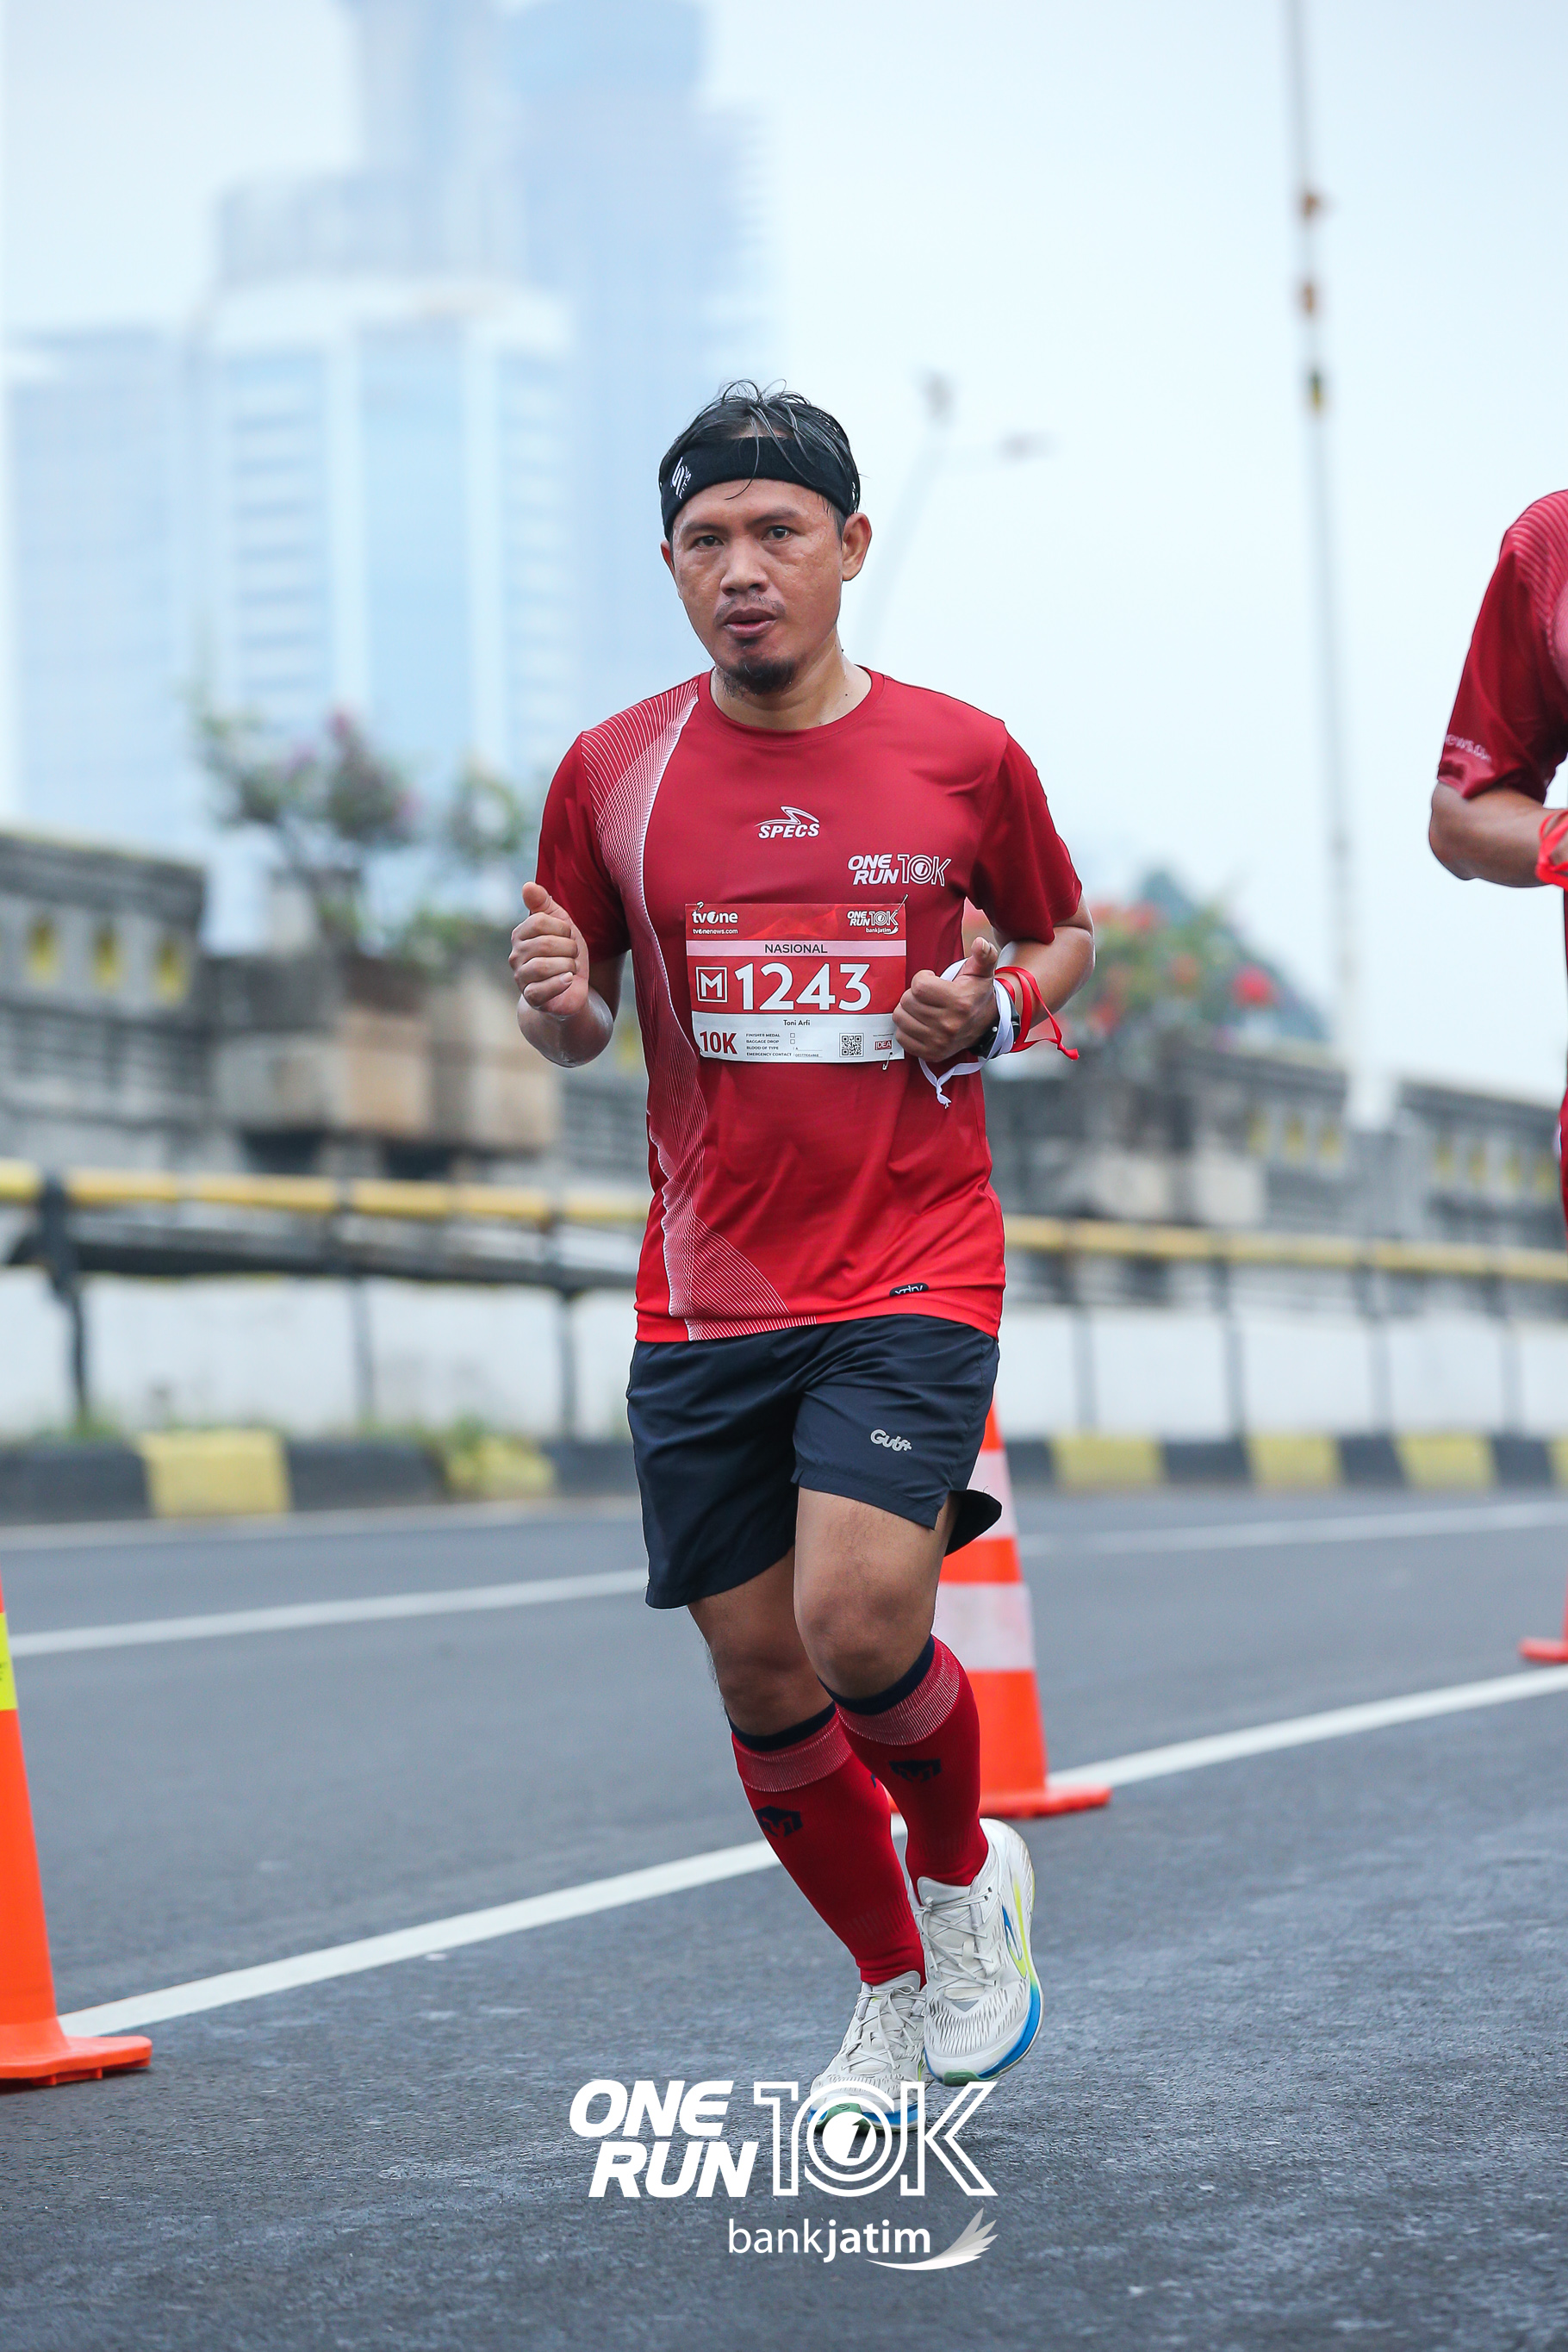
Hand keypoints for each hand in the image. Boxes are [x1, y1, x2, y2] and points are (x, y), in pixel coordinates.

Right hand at [510, 882, 589, 1021]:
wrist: (571, 989)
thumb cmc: (565, 954)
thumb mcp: (561, 925)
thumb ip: (544, 904)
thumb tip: (527, 886)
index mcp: (521, 935)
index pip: (539, 921)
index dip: (562, 928)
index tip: (569, 937)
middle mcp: (515, 956)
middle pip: (544, 944)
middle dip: (569, 949)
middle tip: (574, 955)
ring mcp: (521, 978)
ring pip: (543, 966)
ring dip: (567, 965)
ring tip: (571, 968)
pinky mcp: (531, 998)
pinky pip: (542, 989)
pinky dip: (560, 983)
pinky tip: (568, 980)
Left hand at [893, 934, 1000, 1059]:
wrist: (986, 1024)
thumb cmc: (977, 995)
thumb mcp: (982, 972)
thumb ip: (984, 954)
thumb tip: (981, 942)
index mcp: (959, 1002)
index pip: (919, 986)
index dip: (922, 979)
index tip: (931, 980)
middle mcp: (949, 1024)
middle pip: (907, 1001)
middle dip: (913, 995)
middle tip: (927, 996)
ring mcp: (939, 1042)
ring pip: (900, 1019)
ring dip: (907, 1011)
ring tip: (922, 1008)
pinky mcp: (931, 1053)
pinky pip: (901, 1038)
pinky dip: (906, 1029)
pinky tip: (920, 1023)